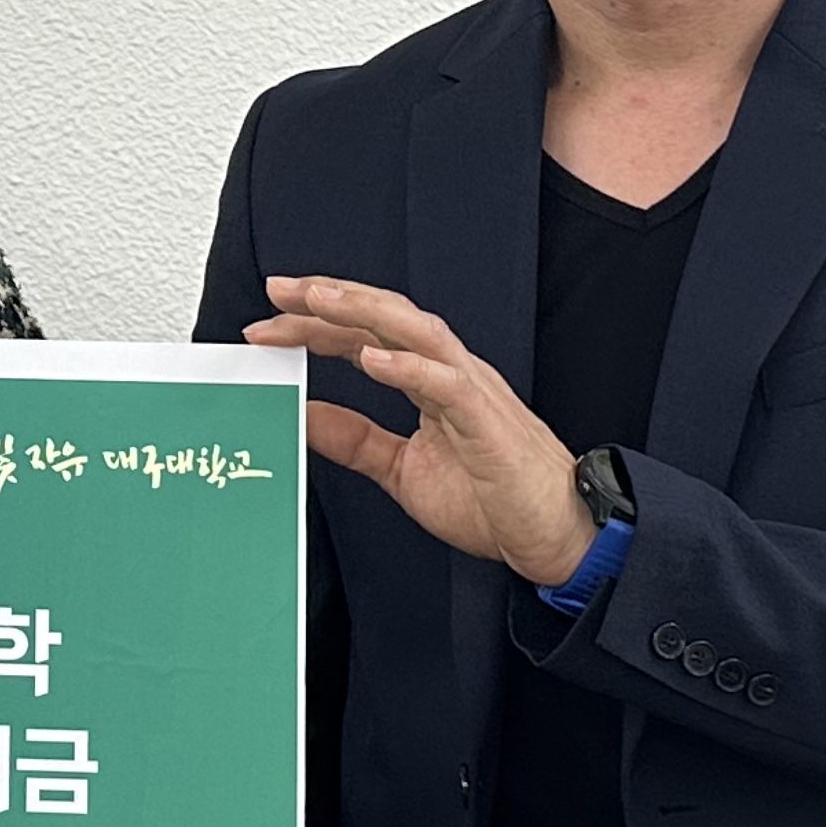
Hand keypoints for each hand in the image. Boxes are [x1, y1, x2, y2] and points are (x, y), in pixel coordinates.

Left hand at [250, 278, 598, 586]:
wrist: (558, 536)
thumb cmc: (494, 501)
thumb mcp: (402, 469)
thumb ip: (355, 439)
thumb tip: (304, 415)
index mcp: (431, 383)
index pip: (366, 337)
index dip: (316, 325)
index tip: (267, 324)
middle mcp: (451, 375)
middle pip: (385, 319)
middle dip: (330, 300)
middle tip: (278, 290)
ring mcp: (473, 392)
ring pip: (417, 331)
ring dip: (365, 311)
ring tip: (319, 299)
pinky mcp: (488, 422)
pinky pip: (448, 384)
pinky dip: (408, 367)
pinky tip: (371, 358)